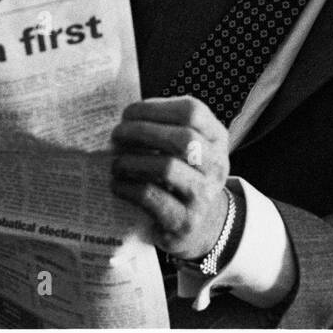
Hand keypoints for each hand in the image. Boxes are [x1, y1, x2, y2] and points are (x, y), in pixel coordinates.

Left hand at [110, 96, 230, 259]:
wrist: (201, 224)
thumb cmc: (184, 175)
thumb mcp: (189, 149)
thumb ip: (167, 128)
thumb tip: (126, 118)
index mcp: (216, 139)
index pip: (192, 112)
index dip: (156, 108)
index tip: (129, 112)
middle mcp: (216, 165)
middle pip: (182, 138)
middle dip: (142, 131)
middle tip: (117, 134)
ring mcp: (203, 195)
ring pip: (167, 168)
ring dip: (133, 161)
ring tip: (116, 163)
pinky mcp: (185, 221)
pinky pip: (152, 197)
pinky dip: (128, 187)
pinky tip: (117, 184)